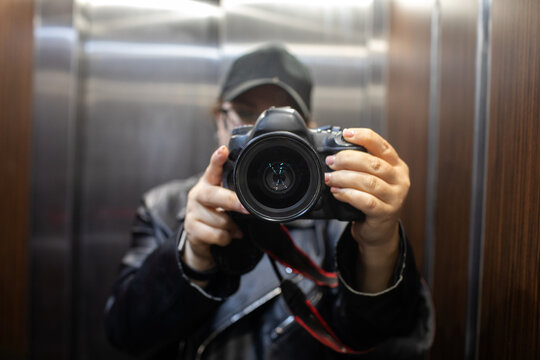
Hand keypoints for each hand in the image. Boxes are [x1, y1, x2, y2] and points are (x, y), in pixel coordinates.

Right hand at [183, 145, 247, 272]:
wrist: (199, 239)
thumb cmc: (216, 215)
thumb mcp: (225, 202)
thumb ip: (235, 195)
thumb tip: (255, 199)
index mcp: (209, 183)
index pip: (213, 169)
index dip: (218, 160)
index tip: (223, 151)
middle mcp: (198, 193)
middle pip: (214, 195)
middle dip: (231, 202)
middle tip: (245, 208)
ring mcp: (192, 210)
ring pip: (220, 219)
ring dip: (231, 227)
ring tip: (232, 227)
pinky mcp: (191, 228)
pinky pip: (216, 235)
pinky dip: (225, 238)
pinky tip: (225, 236)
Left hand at [324, 128, 409, 291]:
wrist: (379, 230)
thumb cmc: (373, 200)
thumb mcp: (373, 178)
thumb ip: (362, 165)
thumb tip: (336, 152)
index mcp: (397, 166)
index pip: (382, 146)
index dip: (364, 137)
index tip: (346, 133)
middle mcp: (399, 180)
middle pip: (373, 163)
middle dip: (348, 159)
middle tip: (331, 161)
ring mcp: (395, 197)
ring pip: (368, 182)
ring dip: (345, 177)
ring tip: (330, 178)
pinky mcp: (385, 213)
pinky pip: (365, 201)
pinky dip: (348, 194)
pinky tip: (337, 192)